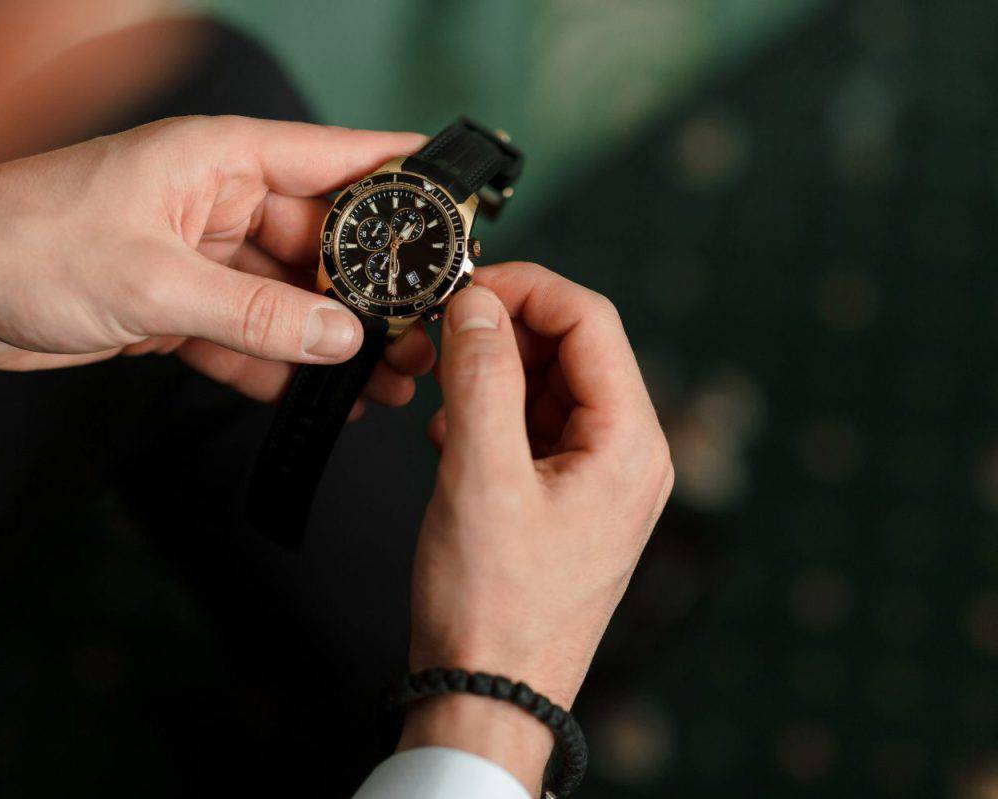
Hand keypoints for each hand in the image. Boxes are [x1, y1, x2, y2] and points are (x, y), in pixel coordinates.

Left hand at [0, 116, 435, 410]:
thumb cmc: (27, 241)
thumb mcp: (156, 281)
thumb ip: (257, 314)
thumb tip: (340, 340)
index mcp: (220, 160)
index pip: (335, 160)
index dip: (402, 183)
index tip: (458, 211)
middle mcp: (217, 202)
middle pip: (323, 244)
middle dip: (375, 293)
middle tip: (424, 335)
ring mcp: (199, 255)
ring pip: (289, 298)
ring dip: (334, 341)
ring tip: (393, 379)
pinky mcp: (176, 305)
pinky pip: (247, 337)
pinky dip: (279, 368)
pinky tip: (324, 396)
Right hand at [399, 264, 672, 793]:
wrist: (489, 692)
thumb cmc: (493, 605)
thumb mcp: (479, 475)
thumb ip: (479, 376)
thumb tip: (474, 305)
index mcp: (630, 444)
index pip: (590, 322)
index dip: (526, 290)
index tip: (466, 287)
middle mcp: (628, 456)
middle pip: (572, 351)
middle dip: (504, 333)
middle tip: (442, 334)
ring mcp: (599, 480)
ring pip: (549, 388)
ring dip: (493, 375)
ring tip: (442, 394)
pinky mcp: (567, 500)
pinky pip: (535, 428)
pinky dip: (492, 415)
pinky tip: (451, 435)